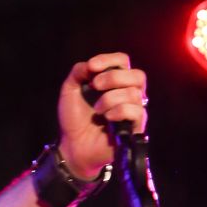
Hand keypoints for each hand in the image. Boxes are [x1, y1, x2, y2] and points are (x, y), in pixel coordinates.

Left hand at [57, 53, 147, 177]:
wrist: (73, 145)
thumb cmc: (74, 119)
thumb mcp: (70, 90)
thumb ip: (78, 72)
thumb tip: (91, 64)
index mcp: (115, 82)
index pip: (123, 61)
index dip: (109, 60)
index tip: (92, 67)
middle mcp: (129, 94)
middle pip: (137, 75)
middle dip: (113, 77)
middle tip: (94, 86)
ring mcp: (135, 111)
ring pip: (134, 93)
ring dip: (109, 99)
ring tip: (97, 110)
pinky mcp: (136, 127)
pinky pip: (135, 111)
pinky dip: (118, 111)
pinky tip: (107, 118)